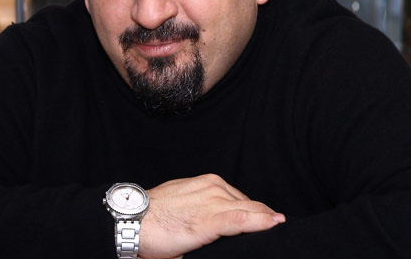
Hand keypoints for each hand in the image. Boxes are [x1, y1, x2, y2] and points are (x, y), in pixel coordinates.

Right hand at [138, 174, 284, 258]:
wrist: (131, 220)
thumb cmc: (152, 216)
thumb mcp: (182, 205)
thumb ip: (201, 210)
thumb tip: (212, 227)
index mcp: (207, 183)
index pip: (240, 199)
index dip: (256, 212)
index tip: (267, 221)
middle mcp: (213, 188)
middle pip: (249, 204)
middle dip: (264, 217)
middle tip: (277, 226)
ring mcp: (212, 202)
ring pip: (250, 211)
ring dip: (266, 221)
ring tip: (279, 227)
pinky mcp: (209, 220)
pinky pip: (240, 220)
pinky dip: (259, 222)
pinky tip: (273, 224)